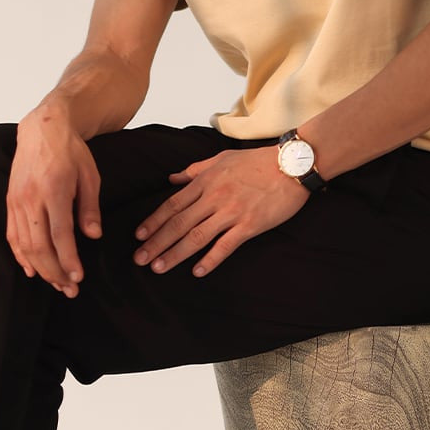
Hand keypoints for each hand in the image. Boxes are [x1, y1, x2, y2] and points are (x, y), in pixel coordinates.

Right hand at [6, 109, 102, 297]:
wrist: (43, 129)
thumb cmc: (71, 151)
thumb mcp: (90, 175)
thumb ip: (90, 207)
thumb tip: (93, 236)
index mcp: (54, 190)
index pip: (59, 234)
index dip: (68, 259)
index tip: (78, 277)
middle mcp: (31, 198)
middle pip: (39, 245)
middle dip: (54, 272)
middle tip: (70, 289)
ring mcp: (17, 201)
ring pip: (24, 245)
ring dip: (40, 269)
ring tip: (56, 284)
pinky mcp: (10, 202)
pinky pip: (12, 235)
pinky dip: (21, 256)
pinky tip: (32, 270)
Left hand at [133, 145, 309, 277]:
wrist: (291, 164)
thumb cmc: (258, 161)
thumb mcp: (222, 158)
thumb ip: (196, 170)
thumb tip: (173, 178)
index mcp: (206, 181)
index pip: (172, 204)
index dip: (153, 221)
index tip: (138, 236)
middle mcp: (214, 197)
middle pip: (179, 223)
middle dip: (156, 243)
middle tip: (139, 259)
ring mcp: (232, 212)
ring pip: (196, 236)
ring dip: (175, 254)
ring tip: (158, 267)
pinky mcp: (250, 225)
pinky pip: (226, 245)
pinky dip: (211, 259)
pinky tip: (197, 271)